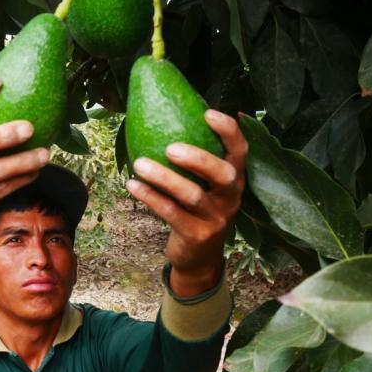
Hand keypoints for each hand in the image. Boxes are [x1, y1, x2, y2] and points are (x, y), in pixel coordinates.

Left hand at [126, 110, 247, 296]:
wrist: (199, 260)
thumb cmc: (197, 211)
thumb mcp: (205, 188)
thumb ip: (195, 161)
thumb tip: (168, 115)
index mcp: (234, 181)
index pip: (240, 152)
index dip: (229, 132)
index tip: (208, 112)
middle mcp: (230, 199)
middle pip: (223, 175)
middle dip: (199, 159)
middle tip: (170, 147)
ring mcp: (215, 220)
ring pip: (191, 196)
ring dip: (163, 178)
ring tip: (139, 164)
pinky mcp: (196, 236)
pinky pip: (170, 213)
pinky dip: (150, 197)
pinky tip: (131, 184)